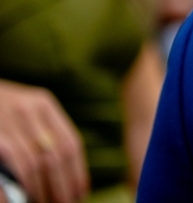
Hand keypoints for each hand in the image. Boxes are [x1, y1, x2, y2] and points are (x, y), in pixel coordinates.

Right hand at [0, 80, 87, 202]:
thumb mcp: (23, 111)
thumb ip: (43, 132)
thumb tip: (64, 176)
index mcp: (42, 104)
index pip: (69, 144)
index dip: (76, 174)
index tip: (79, 195)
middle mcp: (27, 111)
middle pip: (53, 158)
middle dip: (59, 188)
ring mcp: (5, 122)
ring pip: (30, 166)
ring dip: (37, 192)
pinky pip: (7, 170)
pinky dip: (14, 189)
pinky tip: (18, 199)